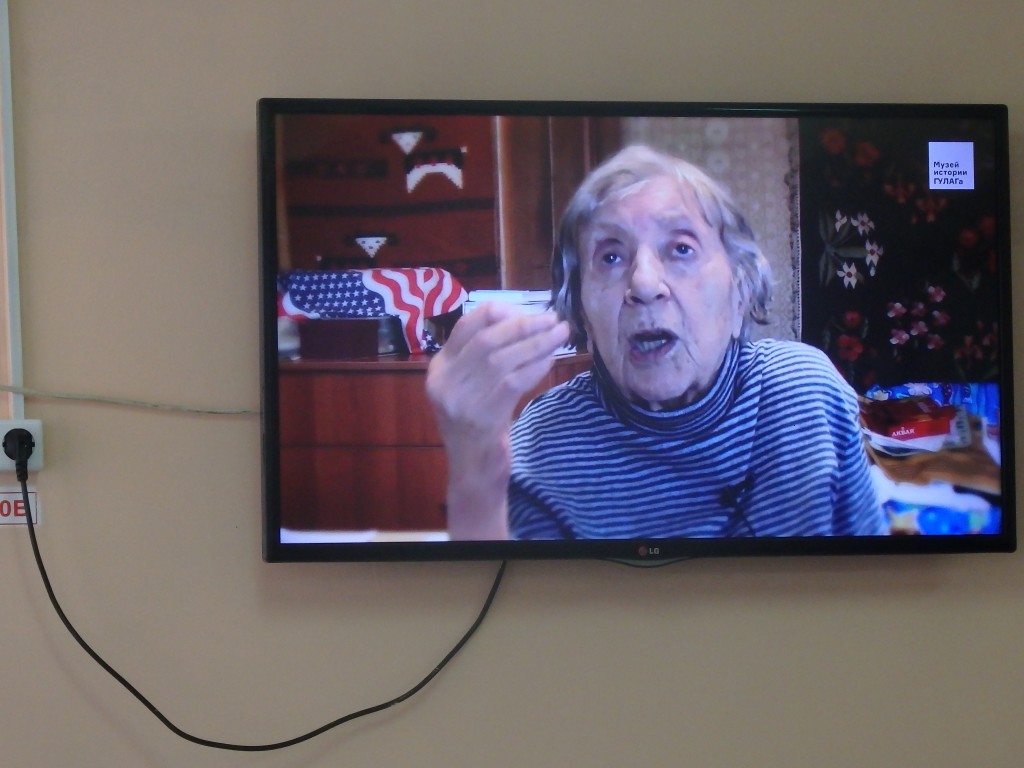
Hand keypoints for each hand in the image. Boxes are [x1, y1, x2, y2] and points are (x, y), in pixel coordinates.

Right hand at [426, 303, 570, 538]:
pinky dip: (536, 366)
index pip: (465, 326)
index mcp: (439, 369)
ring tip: (560, 333)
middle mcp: (444, 382)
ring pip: (503, 358)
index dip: (497, 312)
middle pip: (487, 339)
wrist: (472, 471)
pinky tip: (551, 359)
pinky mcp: (483, 417)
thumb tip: (520, 320)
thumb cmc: (477, 425)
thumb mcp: (470, 387)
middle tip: (552, 318)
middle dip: (524, 324)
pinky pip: (514, 381)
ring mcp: (461, 401)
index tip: (524, 309)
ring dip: (536, 342)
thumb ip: (483, 358)